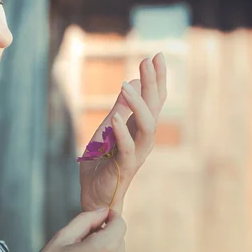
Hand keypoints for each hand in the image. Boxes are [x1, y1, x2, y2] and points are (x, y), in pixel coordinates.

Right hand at [31, 208, 125, 251]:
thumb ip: (85, 219)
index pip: (120, 224)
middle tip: (86, 234)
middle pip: (119, 237)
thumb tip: (101, 211)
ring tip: (84, 248)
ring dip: (106, 244)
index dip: (111, 216)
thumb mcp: (64, 235)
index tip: (103, 214)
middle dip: (106, 231)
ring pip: (117, 250)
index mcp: (102, 247)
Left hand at [80, 53, 166, 211]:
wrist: (94, 195)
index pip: (154, 100)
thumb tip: (131, 82)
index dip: (156, 79)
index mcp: (139, 129)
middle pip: (155, 108)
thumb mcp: (107, 128)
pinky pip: (127, 148)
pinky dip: (122, 132)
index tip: (156, 56)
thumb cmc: (102, 163)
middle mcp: (143, 140)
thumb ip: (120, 109)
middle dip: (153, 83)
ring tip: (126, 85)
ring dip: (138, 105)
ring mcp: (136, 154)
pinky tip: (115, 117)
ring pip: (147, 127)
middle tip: (149, 60)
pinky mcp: (123, 167)